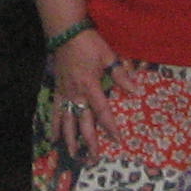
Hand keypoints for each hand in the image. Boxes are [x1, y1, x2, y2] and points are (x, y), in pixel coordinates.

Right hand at [49, 28, 123, 157]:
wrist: (66, 33)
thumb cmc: (89, 43)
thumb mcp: (108, 56)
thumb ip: (121, 74)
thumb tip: (136, 90)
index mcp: (90, 85)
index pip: (102, 111)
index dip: (110, 127)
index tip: (117, 140)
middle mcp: (76, 93)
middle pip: (83, 122)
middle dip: (90, 141)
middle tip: (94, 158)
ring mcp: (65, 93)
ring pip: (66, 121)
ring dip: (70, 139)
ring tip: (73, 154)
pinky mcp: (57, 90)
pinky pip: (55, 111)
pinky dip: (54, 125)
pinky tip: (53, 138)